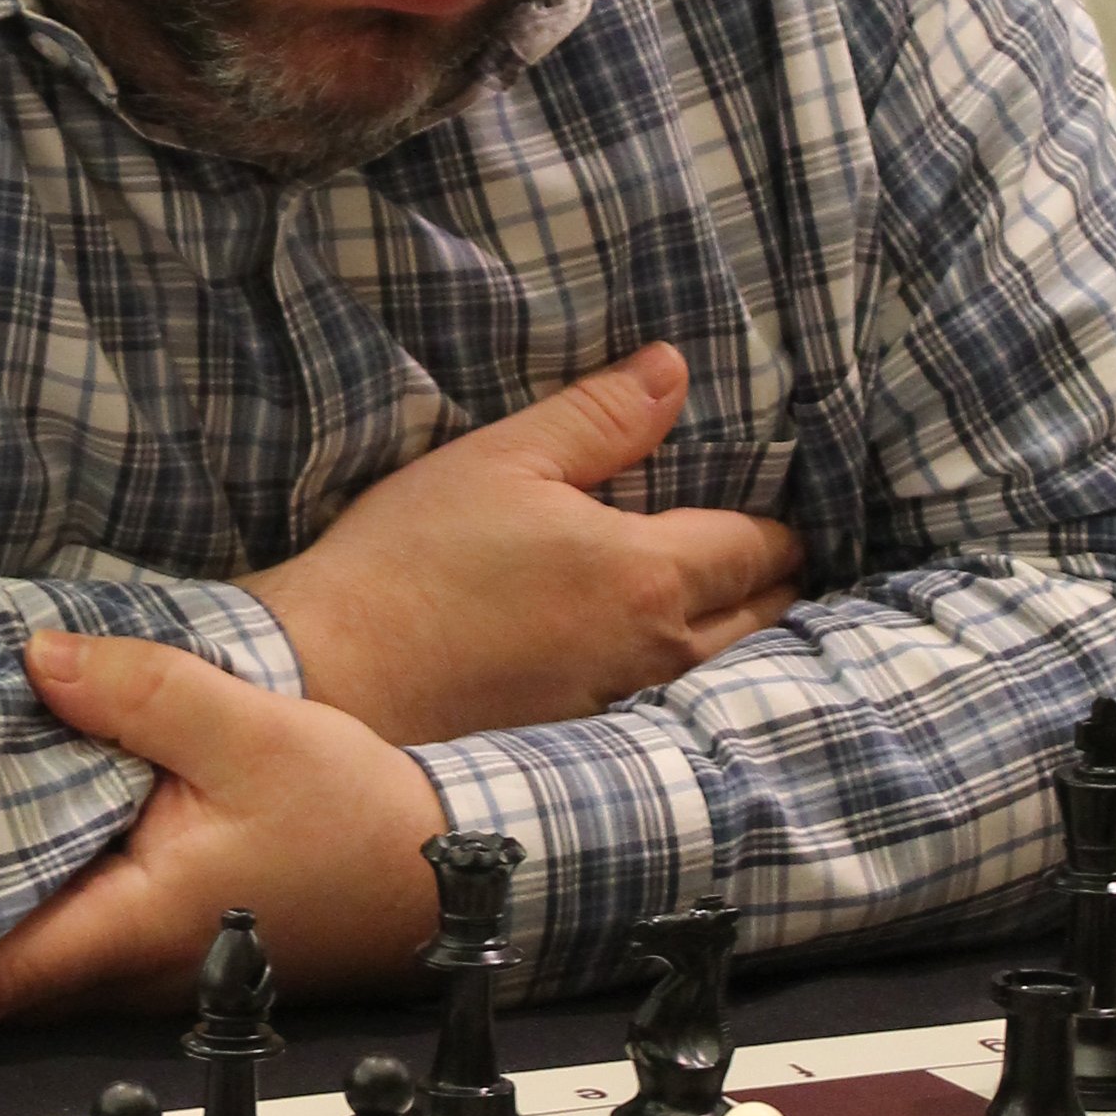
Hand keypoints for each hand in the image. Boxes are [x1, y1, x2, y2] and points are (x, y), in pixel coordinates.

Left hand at [0, 632, 446, 1024]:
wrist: (436, 871)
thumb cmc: (352, 821)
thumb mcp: (251, 733)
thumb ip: (141, 694)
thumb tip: (34, 661)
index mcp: (130, 927)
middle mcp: (122, 965)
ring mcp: (138, 963)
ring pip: (16, 954)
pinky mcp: (157, 940)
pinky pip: (56, 929)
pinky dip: (1, 901)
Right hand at [243, 342, 800, 744]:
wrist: (333, 678)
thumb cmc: (412, 559)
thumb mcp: (502, 459)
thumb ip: (599, 416)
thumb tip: (673, 371)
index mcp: (647, 573)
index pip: (757, 547)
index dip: (778, 525)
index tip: (782, 509)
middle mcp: (653, 651)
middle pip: (759, 618)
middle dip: (772, 580)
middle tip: (771, 552)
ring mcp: (618, 708)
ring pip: (718, 672)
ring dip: (735, 634)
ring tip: (728, 603)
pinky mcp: (577, 743)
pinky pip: (663, 706)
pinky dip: (682, 680)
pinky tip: (654, 661)